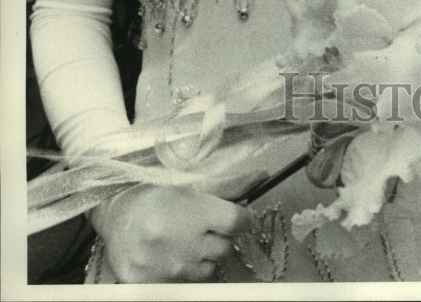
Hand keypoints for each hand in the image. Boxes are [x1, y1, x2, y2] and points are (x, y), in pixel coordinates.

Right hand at [91, 184, 249, 282]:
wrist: (115, 213)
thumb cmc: (156, 193)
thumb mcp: (192, 183)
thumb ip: (229, 185)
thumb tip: (262, 176)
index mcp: (195, 212)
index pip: (239, 222)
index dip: (240, 218)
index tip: (231, 215)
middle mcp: (184, 243)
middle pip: (225, 248)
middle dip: (217, 238)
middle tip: (198, 226)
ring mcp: (168, 268)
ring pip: (207, 269)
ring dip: (200, 257)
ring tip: (181, 239)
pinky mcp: (152, 286)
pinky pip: (184, 285)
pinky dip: (181, 272)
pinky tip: (168, 255)